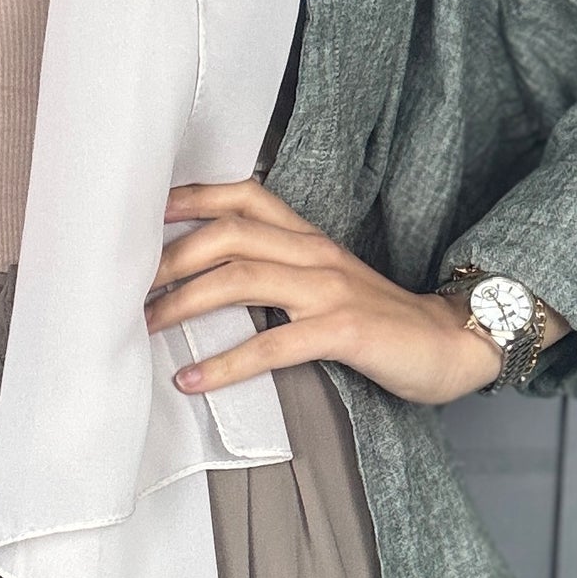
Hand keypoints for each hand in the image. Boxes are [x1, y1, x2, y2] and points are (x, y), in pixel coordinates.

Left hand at [145, 180, 507, 404]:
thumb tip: (212, 284)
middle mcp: (315, 254)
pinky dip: (225, 363)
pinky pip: (272, 344)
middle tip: (127, 287)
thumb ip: (280, 272)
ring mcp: (329, 290)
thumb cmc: (380, 321)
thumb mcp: (326, 283)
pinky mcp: (343, 331)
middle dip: (169, 258)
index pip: (243, 198)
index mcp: (309, 238)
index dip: (191, 198)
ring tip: (143, 326)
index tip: (143, 212)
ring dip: (183, 304)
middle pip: (228, 235)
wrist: (449, 344)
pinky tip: (191, 379)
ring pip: (241, 279)